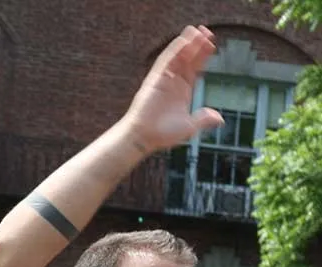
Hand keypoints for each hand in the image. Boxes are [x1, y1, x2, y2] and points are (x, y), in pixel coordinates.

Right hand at [122, 25, 223, 152]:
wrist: (143, 137)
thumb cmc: (163, 135)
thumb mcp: (189, 128)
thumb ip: (204, 120)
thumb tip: (220, 119)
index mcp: (184, 91)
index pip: (196, 68)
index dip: (204, 56)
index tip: (212, 45)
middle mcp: (174, 83)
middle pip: (188, 59)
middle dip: (197, 46)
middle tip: (207, 32)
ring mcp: (164, 80)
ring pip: (178, 57)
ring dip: (187, 44)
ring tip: (198, 31)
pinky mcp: (154, 79)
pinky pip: (165, 61)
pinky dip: (174, 51)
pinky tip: (183, 41)